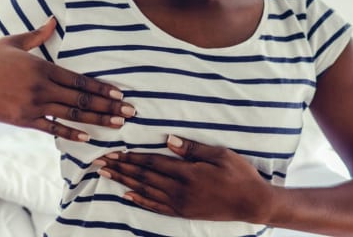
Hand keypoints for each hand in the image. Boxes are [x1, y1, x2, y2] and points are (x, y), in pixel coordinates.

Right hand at [0, 17, 133, 140]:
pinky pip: (52, 128)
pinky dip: (70, 133)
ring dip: (97, 120)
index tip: (120, 93)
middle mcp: (40, 87)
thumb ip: (36, 35)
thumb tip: (53, 20)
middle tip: (131, 112)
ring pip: (71, 114)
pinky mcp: (22, 120)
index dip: (102, 88)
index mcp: (41, 67)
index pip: (79, 79)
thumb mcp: (11, 41)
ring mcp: (32, 105)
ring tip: (118, 124)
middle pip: (81, 99)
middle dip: (109, 106)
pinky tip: (87, 137)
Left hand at [94, 135, 274, 223]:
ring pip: (145, 191)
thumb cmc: (240, 175)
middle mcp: (180, 190)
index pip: (153, 163)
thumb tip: (168, 139)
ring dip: (124, 182)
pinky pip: (156, 207)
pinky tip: (127, 195)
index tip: (114, 151)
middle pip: (144, 177)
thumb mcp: (220, 155)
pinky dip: (140, 200)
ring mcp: (180, 203)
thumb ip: (193, 148)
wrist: (252, 203)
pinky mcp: (183, 212)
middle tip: (101, 161)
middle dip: (121, 168)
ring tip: (107, 175)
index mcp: (188, 173)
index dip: (132, 157)